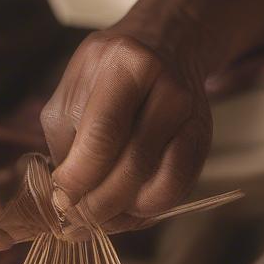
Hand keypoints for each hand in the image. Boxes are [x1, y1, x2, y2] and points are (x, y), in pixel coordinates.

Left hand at [40, 30, 212, 231]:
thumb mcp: (73, 95)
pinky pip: (178, 185)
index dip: (78, 179)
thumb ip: (64, 144)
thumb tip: (62, 201)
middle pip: (132, 164)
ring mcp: (189, 111)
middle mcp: (164, 84)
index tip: (61, 199)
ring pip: (157, 181)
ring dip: (123, 212)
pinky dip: (150, 208)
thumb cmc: (106, 78)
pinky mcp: (203, 134)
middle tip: (77, 219)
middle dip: (98, 203)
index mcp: (123, 65)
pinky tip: (129, 208)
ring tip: (99, 217)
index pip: (101, 136)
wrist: (164, 44)